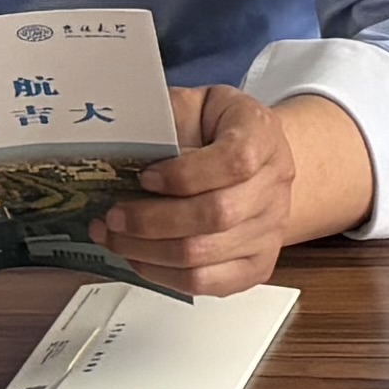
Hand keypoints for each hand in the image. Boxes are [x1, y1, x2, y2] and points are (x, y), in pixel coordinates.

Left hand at [96, 83, 364, 296]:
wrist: (256, 160)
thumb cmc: (218, 130)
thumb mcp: (196, 104)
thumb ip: (166, 116)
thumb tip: (119, 139)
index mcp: (263, 134)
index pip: (235, 160)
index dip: (185, 174)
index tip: (145, 176)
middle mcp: (275, 185)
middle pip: (217, 215)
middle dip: (152, 220)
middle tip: (113, 216)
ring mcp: (270, 230)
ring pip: (204, 257)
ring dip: (147, 251)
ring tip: (114, 238)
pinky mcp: (256, 266)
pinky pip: (206, 284)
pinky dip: (163, 276)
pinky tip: (139, 258)